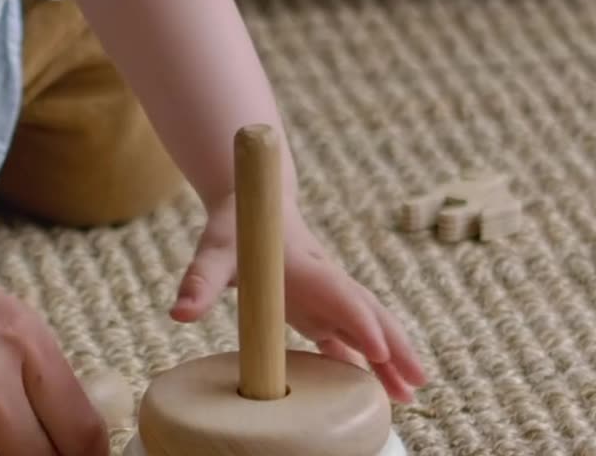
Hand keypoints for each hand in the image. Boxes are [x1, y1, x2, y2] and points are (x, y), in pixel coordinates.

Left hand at [169, 194, 427, 402]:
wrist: (257, 202)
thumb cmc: (237, 227)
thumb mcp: (214, 250)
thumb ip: (199, 280)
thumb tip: (178, 313)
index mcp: (303, 266)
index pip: (337, 293)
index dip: (357, 319)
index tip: (376, 348)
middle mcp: (324, 281)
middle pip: (367, 312)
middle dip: (394, 345)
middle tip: (416, 381)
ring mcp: (326, 295)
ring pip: (366, 326)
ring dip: (390, 358)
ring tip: (410, 394)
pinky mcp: (320, 307)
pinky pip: (348, 336)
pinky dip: (365, 360)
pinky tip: (379, 388)